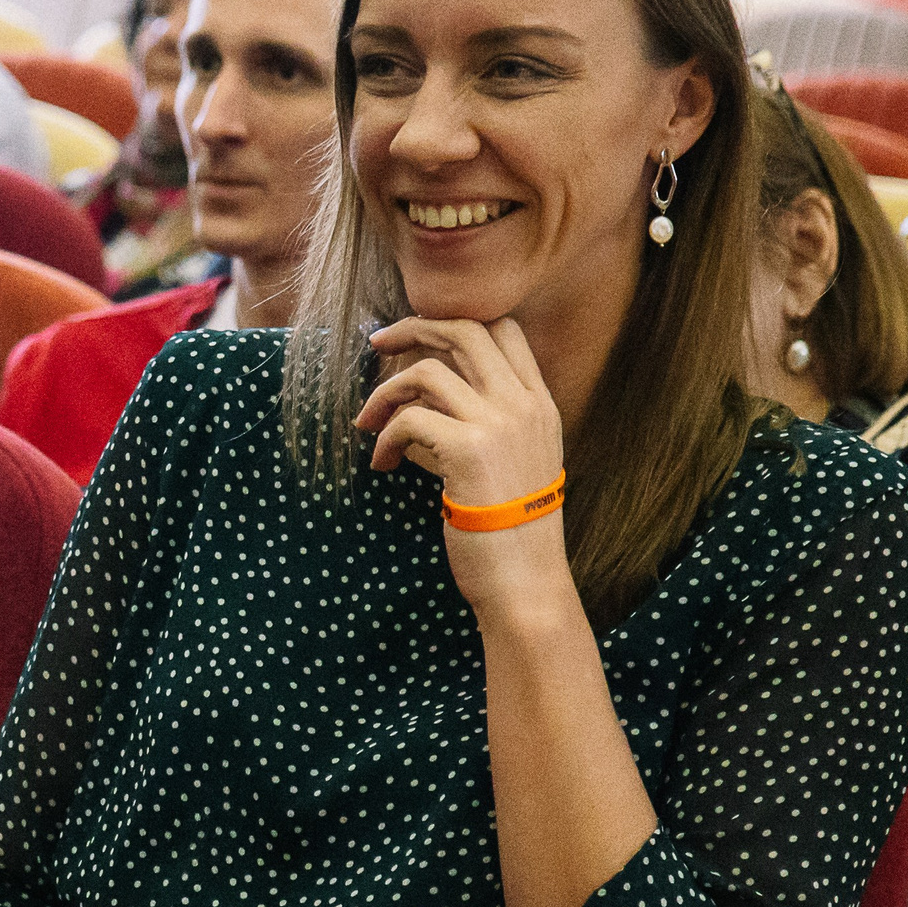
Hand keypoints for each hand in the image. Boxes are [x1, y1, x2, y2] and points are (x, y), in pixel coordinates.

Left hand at [356, 317, 568, 619]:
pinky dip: (384, 438)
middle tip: (377, 343)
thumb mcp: (507, 466)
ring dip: (385, 393)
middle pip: (465, 331)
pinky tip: (382, 465)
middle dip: (413, 328)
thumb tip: (415, 406)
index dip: (454, 323)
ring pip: (428, 371)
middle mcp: (525, 406)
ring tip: (367, 424)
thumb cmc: (507, 533)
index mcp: (540, 405)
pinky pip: (410, 418)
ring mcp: (501, 424)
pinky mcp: (470, 449)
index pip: (503, 330)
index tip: (416, 338)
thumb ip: (475, 427)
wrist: (525, 583)